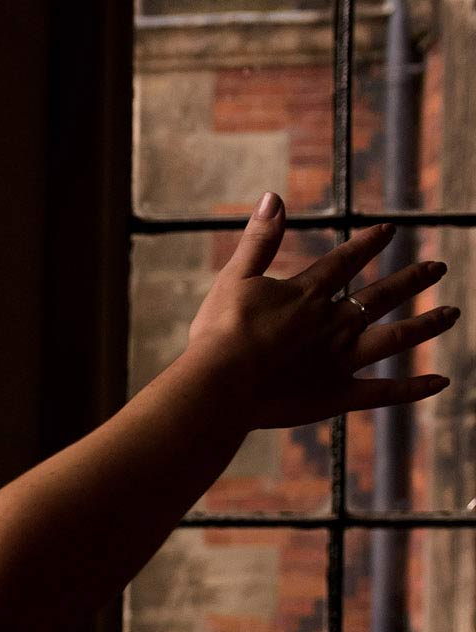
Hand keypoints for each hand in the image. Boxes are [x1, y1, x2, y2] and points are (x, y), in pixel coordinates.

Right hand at [179, 192, 456, 433]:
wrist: (220, 384)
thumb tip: (273, 196)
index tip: (389, 230)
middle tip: (438, 266)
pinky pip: (383, 392)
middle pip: (381, 296)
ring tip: (451, 314)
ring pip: (393, 339)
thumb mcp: (234, 278)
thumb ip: (259, 240)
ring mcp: (339, 361)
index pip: (345, 261)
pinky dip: (412, 389)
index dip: (369, 243)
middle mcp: (332, 323)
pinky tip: (440, 382)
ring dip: (425, 325)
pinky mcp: (336, 395)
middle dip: (411, 279)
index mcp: (307, 295)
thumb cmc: (219, 332)